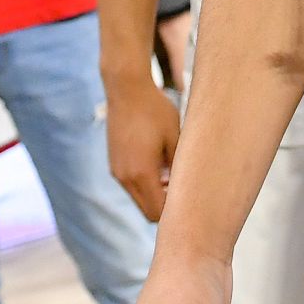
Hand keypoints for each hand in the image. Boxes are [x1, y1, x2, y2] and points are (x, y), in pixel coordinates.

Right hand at [107, 79, 182, 220]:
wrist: (126, 89)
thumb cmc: (155, 111)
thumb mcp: (175, 138)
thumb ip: (179, 167)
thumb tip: (187, 187)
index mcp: (141, 174)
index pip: (157, 213)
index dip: (174, 212)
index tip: (190, 200)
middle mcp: (125, 178)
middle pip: (146, 210)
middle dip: (165, 205)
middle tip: (184, 187)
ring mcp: (117, 171)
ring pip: (138, 198)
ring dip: (155, 193)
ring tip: (172, 172)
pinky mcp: (114, 164)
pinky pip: (131, 185)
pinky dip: (145, 182)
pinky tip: (159, 162)